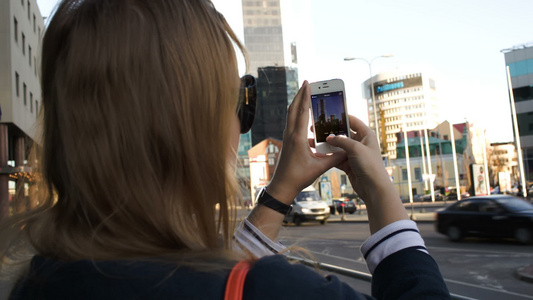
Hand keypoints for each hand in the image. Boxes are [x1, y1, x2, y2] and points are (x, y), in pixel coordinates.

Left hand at [267, 81, 345, 203]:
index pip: (302, 112)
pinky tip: (303, 116)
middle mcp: (290, 135)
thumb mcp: (320, 168)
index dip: (306, 97)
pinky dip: (296, 115)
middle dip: (300, 95)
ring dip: (297, 104)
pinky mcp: (287, 142)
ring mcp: (287, 138)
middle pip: (293, 109)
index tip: (308, 85)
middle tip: (307, 83)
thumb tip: (348, 151)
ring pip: (291, 115)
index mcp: (297, 138)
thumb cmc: (299, 177)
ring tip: (305, 95)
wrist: (282, 186)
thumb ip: (335, 158)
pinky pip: (291, 123)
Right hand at [324, 115, 392, 202]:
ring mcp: (353, 154)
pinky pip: (336, 157)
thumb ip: (341, 140)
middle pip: (343, 134)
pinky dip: (328, 156)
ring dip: (327, 145)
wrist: (373, 187)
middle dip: (330, 132)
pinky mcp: (348, 164)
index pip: (353, 121)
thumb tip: (329, 138)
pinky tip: (318, 154)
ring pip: (337, 146)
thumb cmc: (369, 165)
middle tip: (317, 129)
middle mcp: (360, 143)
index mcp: (366, 135)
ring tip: (314, 141)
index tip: (328, 115)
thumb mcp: (355, 148)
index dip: (341, 117)